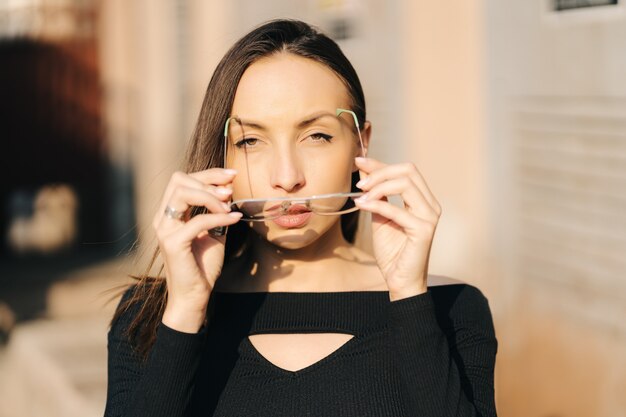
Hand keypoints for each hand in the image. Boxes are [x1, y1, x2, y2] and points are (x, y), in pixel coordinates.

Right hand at [153, 169, 242, 331]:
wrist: (195, 295)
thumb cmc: (203, 264)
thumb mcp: (214, 231)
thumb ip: (217, 211)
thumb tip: (229, 189)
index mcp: (170, 212)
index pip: (183, 180)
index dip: (209, 173)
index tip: (232, 175)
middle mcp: (162, 218)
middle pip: (179, 180)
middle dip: (208, 179)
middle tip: (230, 189)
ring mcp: (165, 230)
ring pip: (182, 193)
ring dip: (210, 196)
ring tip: (229, 205)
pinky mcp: (172, 243)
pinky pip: (197, 220)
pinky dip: (218, 217)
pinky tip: (234, 219)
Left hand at [353, 157, 441, 300]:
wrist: (399, 279)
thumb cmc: (392, 250)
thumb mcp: (380, 215)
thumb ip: (376, 194)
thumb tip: (365, 170)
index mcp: (423, 199)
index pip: (406, 170)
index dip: (380, 164)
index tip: (359, 161)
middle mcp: (430, 205)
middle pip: (408, 171)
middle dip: (380, 172)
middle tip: (359, 184)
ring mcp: (429, 217)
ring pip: (406, 183)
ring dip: (378, 186)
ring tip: (360, 195)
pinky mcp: (423, 230)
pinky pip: (397, 210)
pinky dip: (377, 204)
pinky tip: (361, 205)